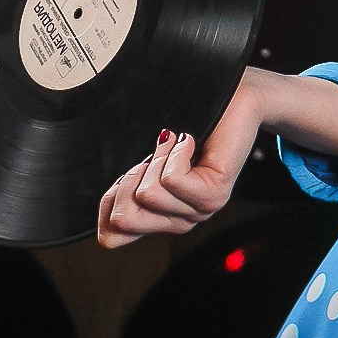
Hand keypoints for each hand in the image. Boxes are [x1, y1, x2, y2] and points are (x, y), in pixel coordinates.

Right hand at [97, 67, 269, 247]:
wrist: (233, 100)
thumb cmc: (187, 125)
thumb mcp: (145, 162)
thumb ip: (124, 192)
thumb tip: (105, 220)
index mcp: (160, 218)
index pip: (112, 236)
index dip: (107, 202)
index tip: (133, 169)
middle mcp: (180, 221)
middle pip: (123, 219)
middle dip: (127, 179)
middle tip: (155, 155)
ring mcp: (200, 210)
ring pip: (147, 195)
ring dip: (156, 158)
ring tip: (176, 144)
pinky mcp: (214, 194)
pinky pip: (172, 180)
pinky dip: (174, 153)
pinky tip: (189, 142)